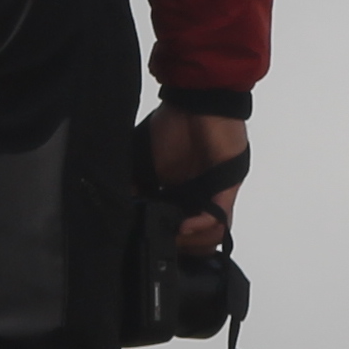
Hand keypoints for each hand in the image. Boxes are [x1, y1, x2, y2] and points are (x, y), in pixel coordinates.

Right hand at [144, 104, 248, 251]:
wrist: (199, 101)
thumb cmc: (173, 125)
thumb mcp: (143, 160)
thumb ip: (136, 186)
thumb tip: (121, 211)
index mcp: (180, 193)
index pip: (176, 229)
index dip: (165, 241)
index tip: (146, 245)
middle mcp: (199, 198)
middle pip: (196, 239)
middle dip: (178, 247)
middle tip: (159, 245)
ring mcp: (215, 195)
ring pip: (211, 235)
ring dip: (190, 241)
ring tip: (171, 236)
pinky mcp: (227, 188)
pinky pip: (220, 216)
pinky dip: (202, 225)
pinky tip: (183, 226)